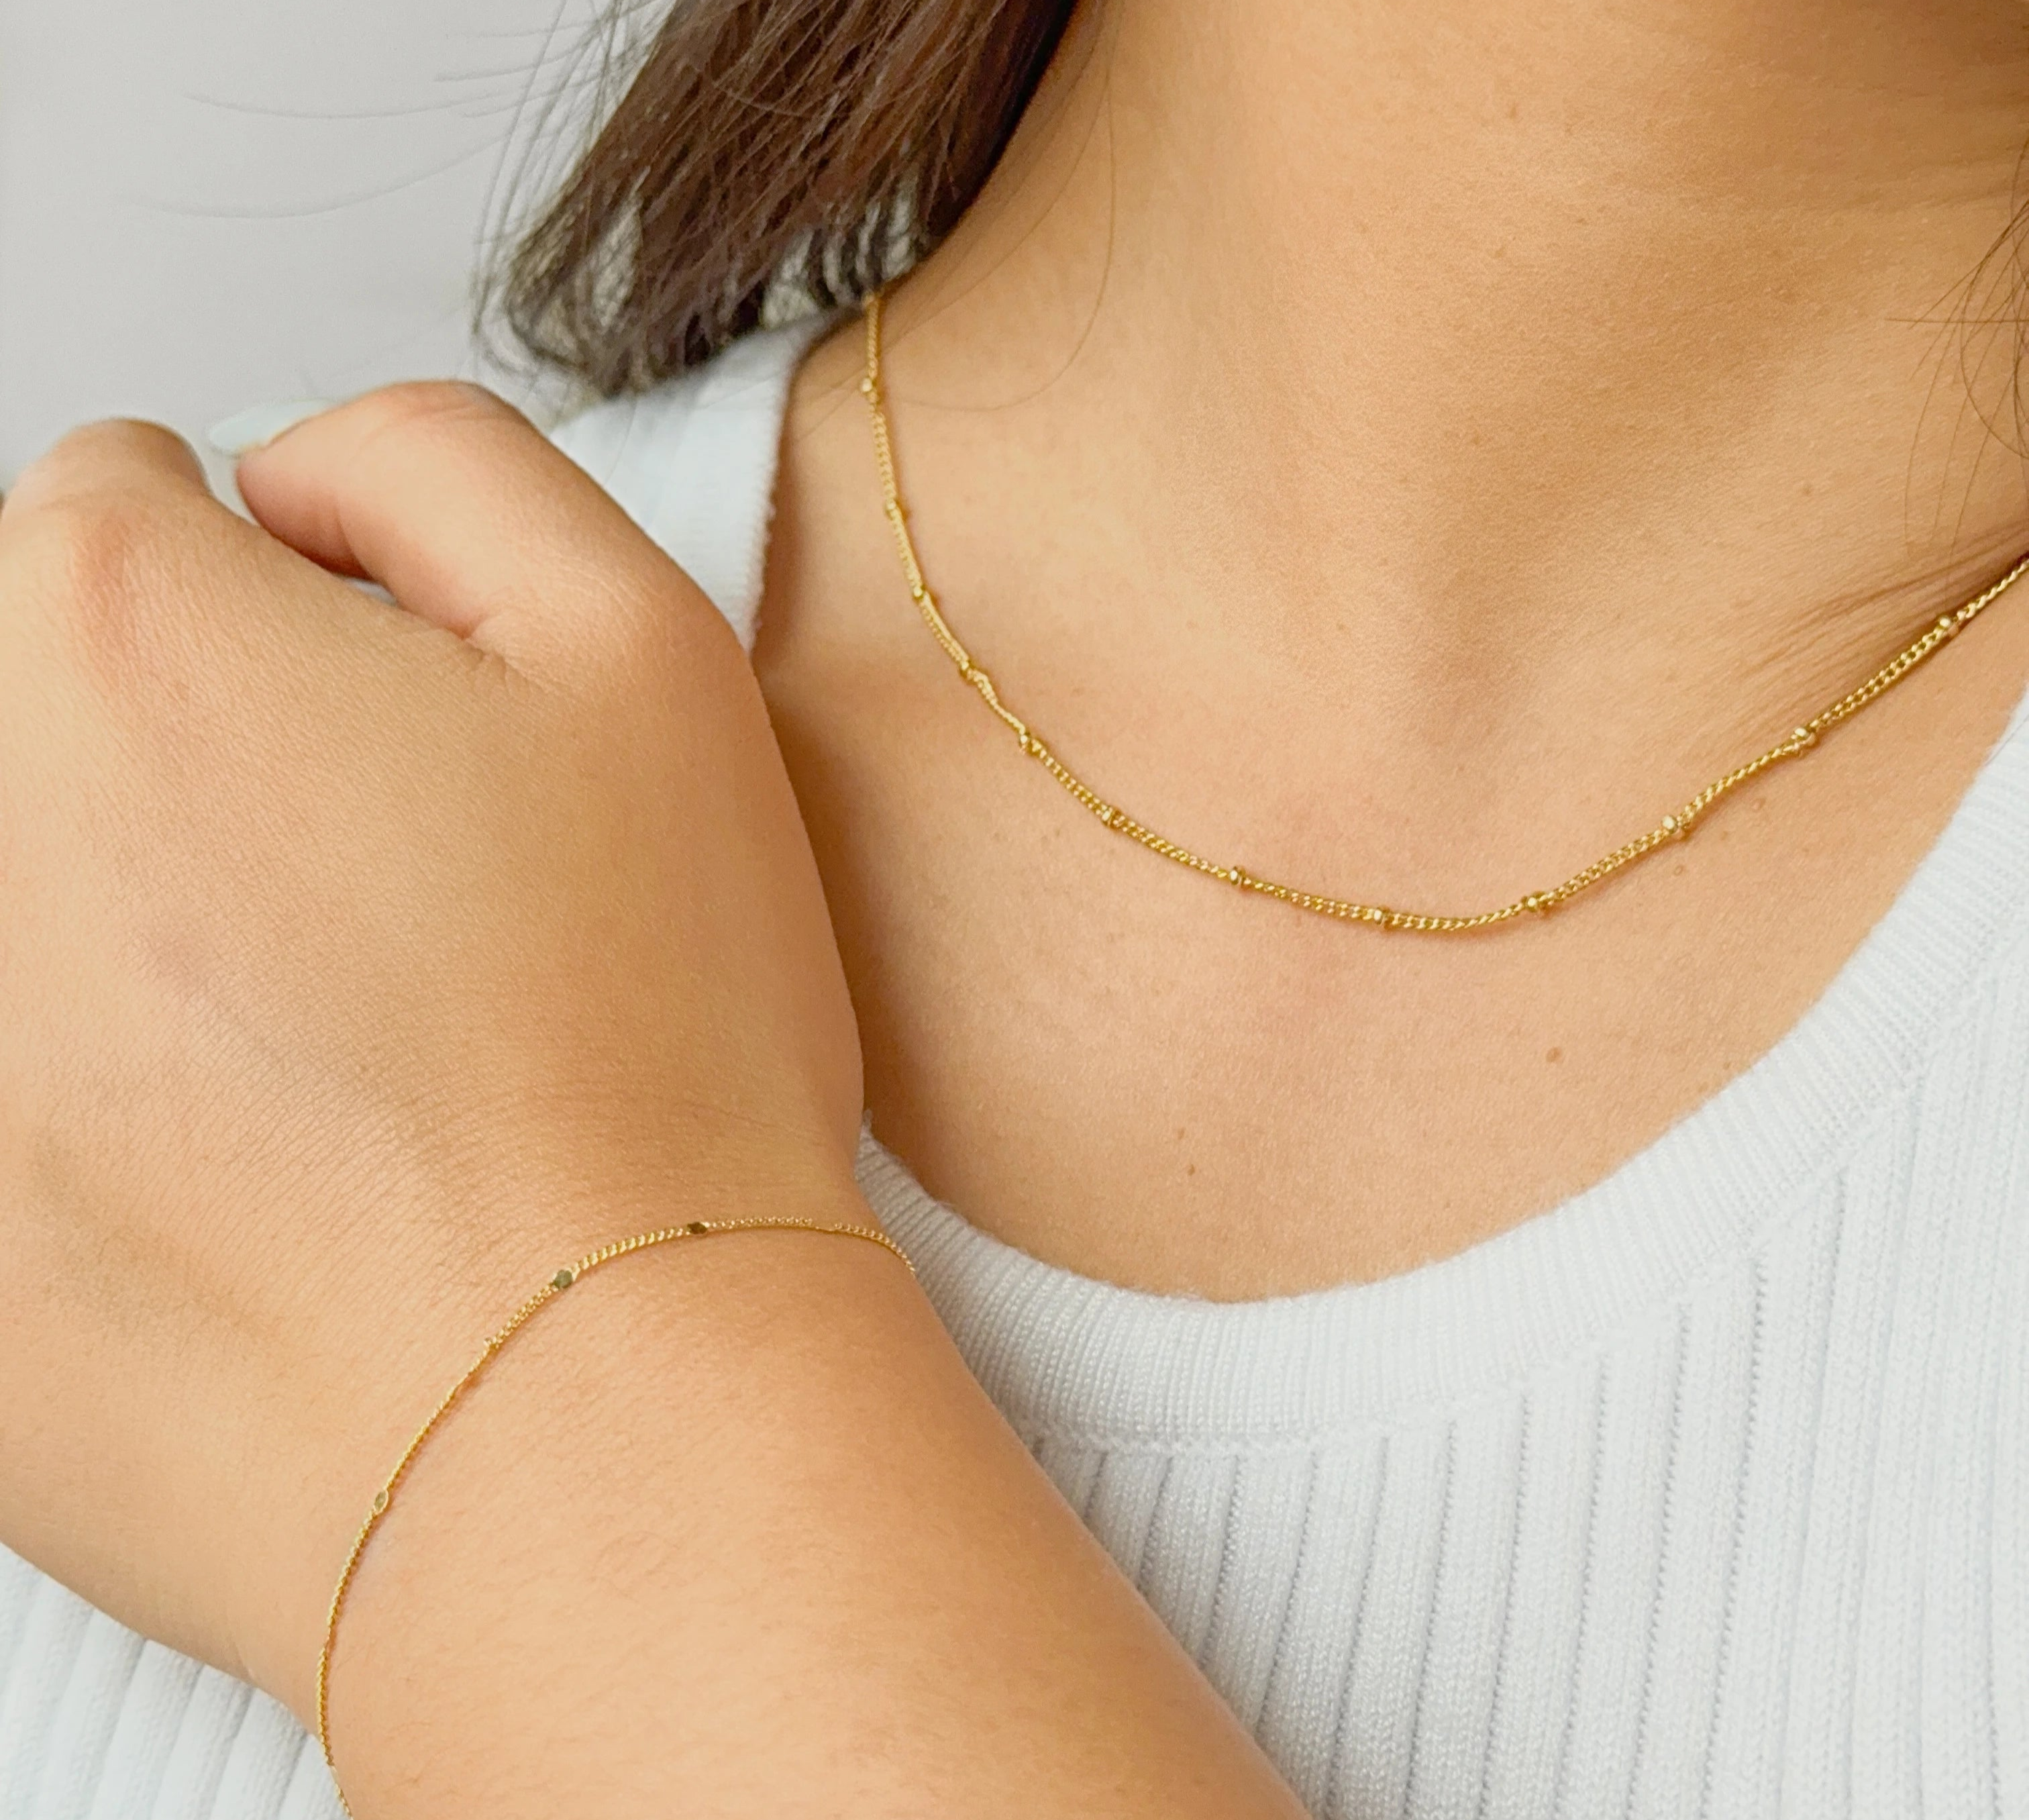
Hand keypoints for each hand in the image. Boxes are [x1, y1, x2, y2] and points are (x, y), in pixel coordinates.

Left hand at [0, 387, 861, 1713]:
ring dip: (131, 942)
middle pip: (33, 707)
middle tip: (372, 919)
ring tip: (323, 1075)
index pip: (111, 506)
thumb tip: (280, 487)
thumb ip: (433, 466)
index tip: (382, 736)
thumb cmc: (645, 1051)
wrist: (592, 1427)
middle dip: (181, 761)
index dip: (281, 608)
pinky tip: (253, 1200)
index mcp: (109, 636)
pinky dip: (98, 1123)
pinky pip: (19, 1103)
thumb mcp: (640, 647)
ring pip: (26, 903)